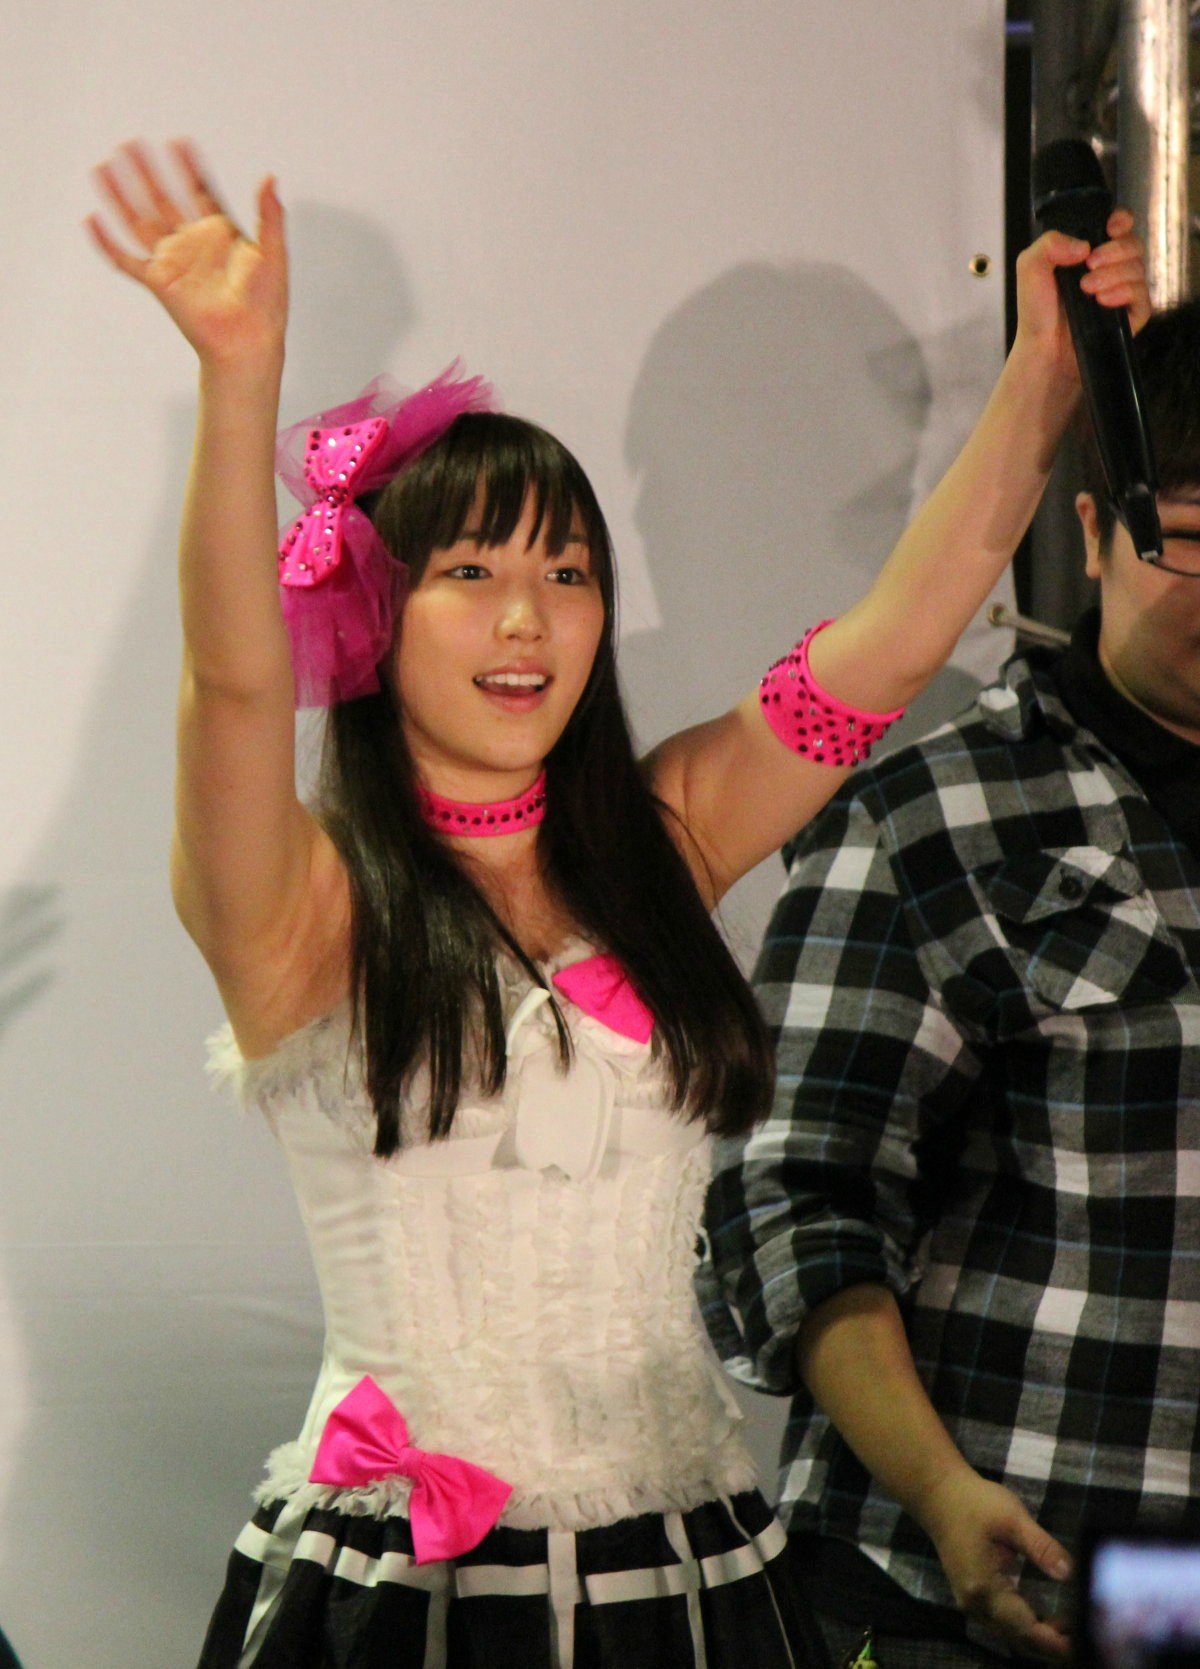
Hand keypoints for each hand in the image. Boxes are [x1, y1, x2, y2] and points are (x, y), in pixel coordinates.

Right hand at [86, 139, 287, 366]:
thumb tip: (270, 180)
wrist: (248, 342)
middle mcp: (192, 244)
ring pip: (139, 220)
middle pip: (162, 198)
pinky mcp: (158, 283)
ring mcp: (173, 262)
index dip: (188, 168)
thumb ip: (270, 216)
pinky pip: (126, 260)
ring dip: (120, 195)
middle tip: (131, 143)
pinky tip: (92, 220)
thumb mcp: (274, 254)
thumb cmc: (266, 306)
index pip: (199, 191)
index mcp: (220, 234)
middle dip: (147, 171)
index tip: (179, 142)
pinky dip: (107, 242)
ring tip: (105, 167)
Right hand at [919, 1467, 1072, 1660]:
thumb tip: (1070, 1574)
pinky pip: (1004, 1624)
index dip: (1054, 1641)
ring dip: (1040, 1638)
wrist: (938, 1494)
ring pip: (1011, 1635)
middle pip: (1018, 1639)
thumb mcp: (1012, 1518)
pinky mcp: (974, 1597)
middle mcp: (975, 1604)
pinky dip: (1028, 1628)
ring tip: (1073, 1631)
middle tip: (1086, 1637)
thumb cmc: (975, 1503)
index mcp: (983, 1588)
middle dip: (1052, 1645)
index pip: (1024, 1628)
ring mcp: (972, 1603)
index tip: (1082, 1643)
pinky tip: (1049, 1622)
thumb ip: (1041, 1547)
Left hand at [1012, 206, 1149, 384]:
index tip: (1110, 227)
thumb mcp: (1030, 268)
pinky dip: (1124, 293)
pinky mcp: (1131, 314)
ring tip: (1087, 289)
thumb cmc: (1037, 311)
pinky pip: (1142, 295)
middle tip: (1089, 265)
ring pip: (1138, 268)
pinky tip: (1103, 301)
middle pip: (1134, 243)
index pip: (1119, 225)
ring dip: (1114, 274)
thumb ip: (1049, 244)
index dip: (1122, 220)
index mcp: (1090, 251)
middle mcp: (1110, 267)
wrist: (1042, 348)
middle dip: (1115, 250)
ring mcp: (1123, 290)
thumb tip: (1084, 245)